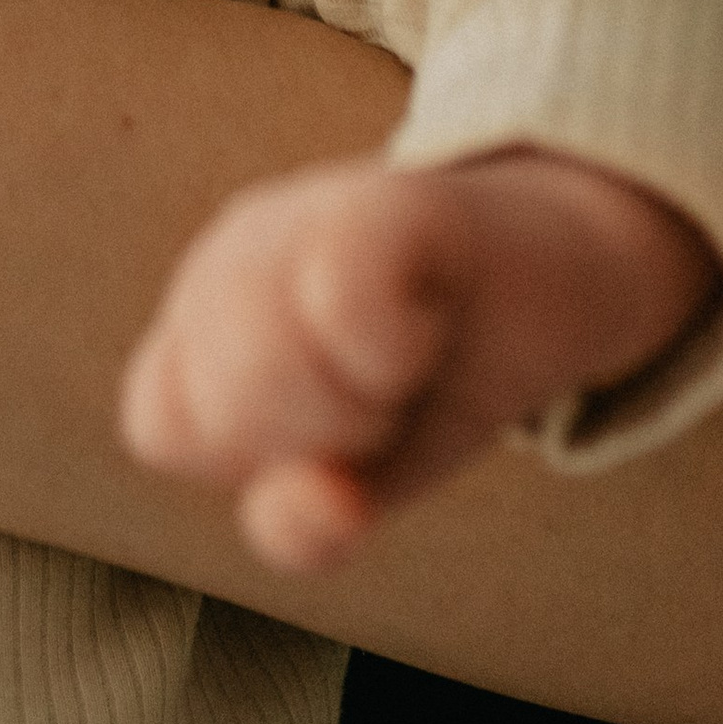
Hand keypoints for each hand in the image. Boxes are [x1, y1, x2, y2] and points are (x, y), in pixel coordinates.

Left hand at [117, 145, 722, 568]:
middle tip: (389, 389)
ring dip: (360, 398)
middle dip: (317, 436)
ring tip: (408, 352)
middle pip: (219, 403)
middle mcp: (233, 255)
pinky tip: (429, 317)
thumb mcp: (364, 470)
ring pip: (266, 358)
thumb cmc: (442, 375)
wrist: (561, 276)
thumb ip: (307, 523)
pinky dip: (391, 340)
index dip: (250, 461)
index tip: (337, 439)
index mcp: (205, 319)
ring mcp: (304, 212)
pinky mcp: (391, 200)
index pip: (161, 421)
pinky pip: (343, 287)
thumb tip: (317, 509)